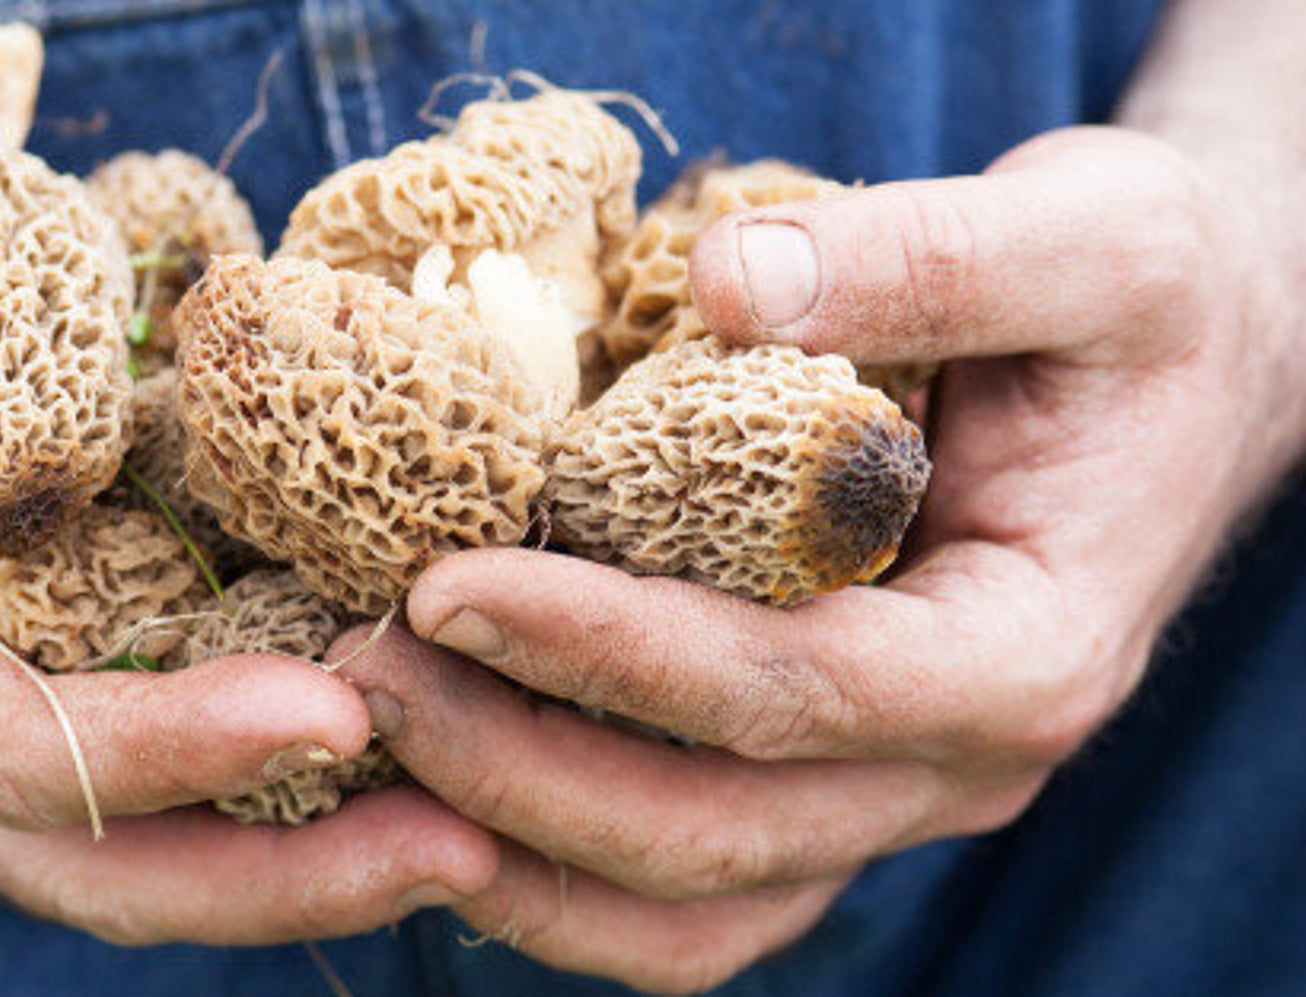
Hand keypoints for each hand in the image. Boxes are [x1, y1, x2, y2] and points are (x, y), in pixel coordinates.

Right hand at [0, 131, 495, 943]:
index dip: (161, 748)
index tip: (330, 714)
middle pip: (98, 852)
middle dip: (280, 865)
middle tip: (464, 843)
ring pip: (150, 831)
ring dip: (312, 842)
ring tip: (482, 816)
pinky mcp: (48, 655)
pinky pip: (173, 740)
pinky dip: (290, 752)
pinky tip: (416, 720)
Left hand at [333, 126, 1305, 991]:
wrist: (1175, 381)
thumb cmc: (1136, 313)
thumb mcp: (1093, 239)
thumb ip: (931, 257)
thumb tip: (729, 280)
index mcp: (1023, 653)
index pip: (793, 693)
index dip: (610, 652)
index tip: (445, 584)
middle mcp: (956, 765)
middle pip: (714, 827)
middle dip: (519, 761)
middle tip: (362, 665)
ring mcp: (886, 796)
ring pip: (688, 902)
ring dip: (517, 844)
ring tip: (371, 735)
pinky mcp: (824, 785)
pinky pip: (684, 887)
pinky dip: (555, 864)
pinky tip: (442, 784)